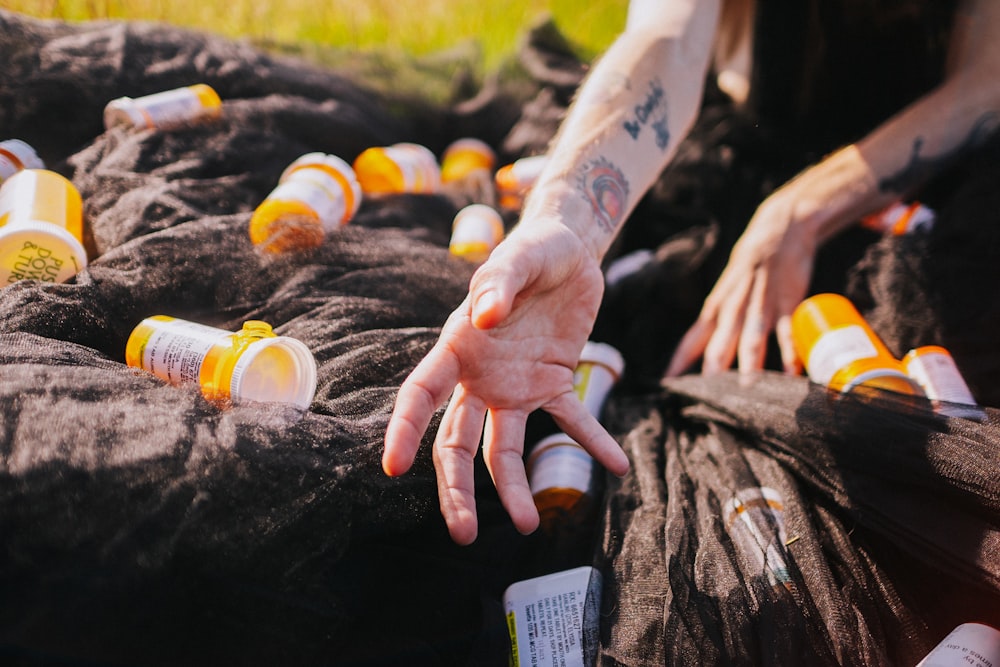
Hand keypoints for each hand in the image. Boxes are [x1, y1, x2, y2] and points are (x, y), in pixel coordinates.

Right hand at [383, 221, 629, 544]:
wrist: (570, 249)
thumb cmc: (533, 250)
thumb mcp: (519, 258)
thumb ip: (499, 285)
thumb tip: (483, 320)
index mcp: (458, 346)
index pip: (421, 394)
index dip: (405, 430)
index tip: (392, 468)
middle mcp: (480, 376)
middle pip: (457, 443)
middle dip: (456, 489)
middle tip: (463, 535)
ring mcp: (515, 386)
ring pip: (505, 450)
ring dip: (515, 487)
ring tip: (530, 525)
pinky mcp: (554, 383)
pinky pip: (571, 421)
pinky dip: (593, 442)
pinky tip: (616, 465)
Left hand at [665, 188, 817, 376]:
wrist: (779, 228)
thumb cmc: (749, 268)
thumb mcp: (726, 292)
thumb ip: (717, 321)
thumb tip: (702, 351)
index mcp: (717, 306)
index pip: (693, 338)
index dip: (680, 360)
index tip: (668, 382)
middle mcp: (734, 306)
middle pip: (720, 340)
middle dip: (713, 366)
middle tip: (707, 392)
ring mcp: (761, 302)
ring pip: (752, 334)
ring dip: (750, 360)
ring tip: (748, 385)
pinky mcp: (787, 298)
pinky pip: (788, 328)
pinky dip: (790, 350)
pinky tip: (791, 370)